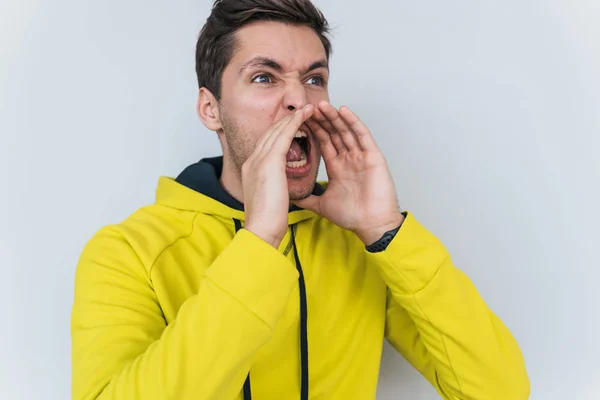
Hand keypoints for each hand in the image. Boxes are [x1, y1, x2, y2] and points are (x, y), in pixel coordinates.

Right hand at [242, 104, 314, 247]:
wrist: (260, 230)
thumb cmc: (267, 221)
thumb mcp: (269, 198)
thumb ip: (273, 187)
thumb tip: (280, 188)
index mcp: (251, 169)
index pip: (266, 144)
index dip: (280, 133)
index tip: (293, 126)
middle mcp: (252, 160)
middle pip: (270, 133)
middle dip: (286, 120)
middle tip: (302, 111)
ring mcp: (258, 159)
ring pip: (277, 130)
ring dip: (293, 117)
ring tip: (308, 108)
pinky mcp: (269, 162)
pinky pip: (284, 136)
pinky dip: (295, 123)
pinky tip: (306, 115)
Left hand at [293, 101, 404, 244]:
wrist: (371, 226)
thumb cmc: (352, 216)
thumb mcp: (322, 204)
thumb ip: (308, 199)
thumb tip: (291, 198)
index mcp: (337, 167)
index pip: (323, 142)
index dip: (313, 129)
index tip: (300, 118)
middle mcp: (349, 158)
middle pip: (333, 133)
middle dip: (321, 119)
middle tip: (307, 106)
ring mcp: (361, 156)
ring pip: (345, 130)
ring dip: (334, 117)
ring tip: (321, 104)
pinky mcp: (373, 157)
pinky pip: (362, 135)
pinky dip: (353, 122)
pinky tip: (343, 110)